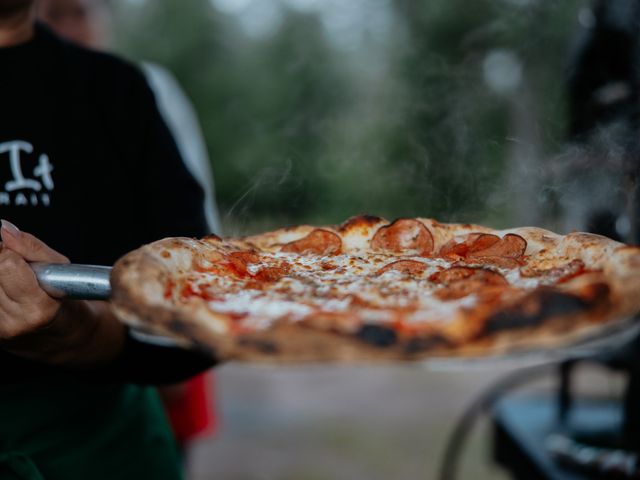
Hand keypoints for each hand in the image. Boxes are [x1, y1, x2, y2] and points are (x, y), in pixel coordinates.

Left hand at [0, 220, 124, 367]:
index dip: (13, 253)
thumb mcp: (62, 269)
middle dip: (2, 263)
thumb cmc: (67, 302)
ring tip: (14, 286)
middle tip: (20, 272)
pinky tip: (7, 294)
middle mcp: (13, 323)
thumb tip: (4, 229)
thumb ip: (32, 248)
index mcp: (38, 309)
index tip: (22, 256)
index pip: (6, 263)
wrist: (66, 340)